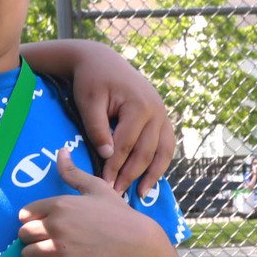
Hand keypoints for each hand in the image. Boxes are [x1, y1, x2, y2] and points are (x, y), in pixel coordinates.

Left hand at [16, 150, 162, 256]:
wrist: (138, 243)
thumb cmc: (118, 214)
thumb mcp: (96, 188)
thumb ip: (73, 173)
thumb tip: (60, 151)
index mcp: (60, 203)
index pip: (25, 213)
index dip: (32, 220)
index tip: (44, 225)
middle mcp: (56, 224)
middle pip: (23, 234)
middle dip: (31, 239)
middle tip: (45, 242)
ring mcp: (61, 247)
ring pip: (27, 254)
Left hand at [64, 43, 175, 195]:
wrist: (102, 61)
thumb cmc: (91, 81)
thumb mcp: (89, 103)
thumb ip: (98, 128)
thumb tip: (108, 155)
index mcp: (139, 105)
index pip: (126, 144)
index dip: (114, 166)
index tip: (103, 185)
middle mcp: (157, 110)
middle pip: (146, 151)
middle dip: (131, 175)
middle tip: (117, 195)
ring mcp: (163, 114)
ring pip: (162, 151)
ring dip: (152, 174)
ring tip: (140, 194)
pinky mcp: (162, 118)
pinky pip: (166, 145)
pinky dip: (160, 164)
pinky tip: (150, 180)